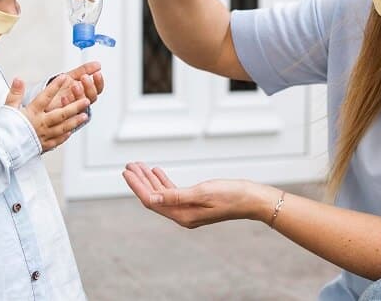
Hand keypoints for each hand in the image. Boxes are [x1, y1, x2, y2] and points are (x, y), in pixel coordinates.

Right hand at [5, 76, 89, 151]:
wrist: (0, 149)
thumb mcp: (8, 108)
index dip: (55, 86)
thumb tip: (18, 79)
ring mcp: (43, 135)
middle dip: (75, 106)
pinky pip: (57, 140)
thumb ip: (15, 93)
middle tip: (86, 100)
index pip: (45, 96)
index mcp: (32, 112)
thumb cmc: (3, 128)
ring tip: (85, 116)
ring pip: (63, 128)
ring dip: (74, 121)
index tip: (65, 77)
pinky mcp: (43, 145)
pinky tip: (71, 131)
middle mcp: (40, 124)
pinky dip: (65, 136)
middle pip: (61, 114)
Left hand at [45, 61, 104, 110]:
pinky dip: (67, 103)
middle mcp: (82, 102)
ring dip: (80, 95)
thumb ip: (84, 70)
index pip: (98, 89)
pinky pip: (69, 112)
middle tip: (84, 78)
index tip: (97, 73)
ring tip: (75, 85)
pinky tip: (64, 97)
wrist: (45, 96)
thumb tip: (98, 64)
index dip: (99, 82)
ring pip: (83, 105)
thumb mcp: (72, 75)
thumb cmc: (60, 87)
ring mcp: (74, 109)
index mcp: (86, 92)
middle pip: (92, 97)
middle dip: (90, 87)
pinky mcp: (65, 115)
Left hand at [122, 162, 278, 227]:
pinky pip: (173, 192)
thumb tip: (152, 199)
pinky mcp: (194, 203)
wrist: (252, 199)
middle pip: (154, 197)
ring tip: (139, 165)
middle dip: (140, 181)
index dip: (137, 186)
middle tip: (128, 165)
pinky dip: (163, 181)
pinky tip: (156, 171)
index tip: (127, 171)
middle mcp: (182, 215)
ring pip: (162, 194)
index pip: (152, 201)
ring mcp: (188, 209)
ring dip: (150, 179)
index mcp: (182, 216)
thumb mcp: (202, 193)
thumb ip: (176, 196)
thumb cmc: (231, 195)